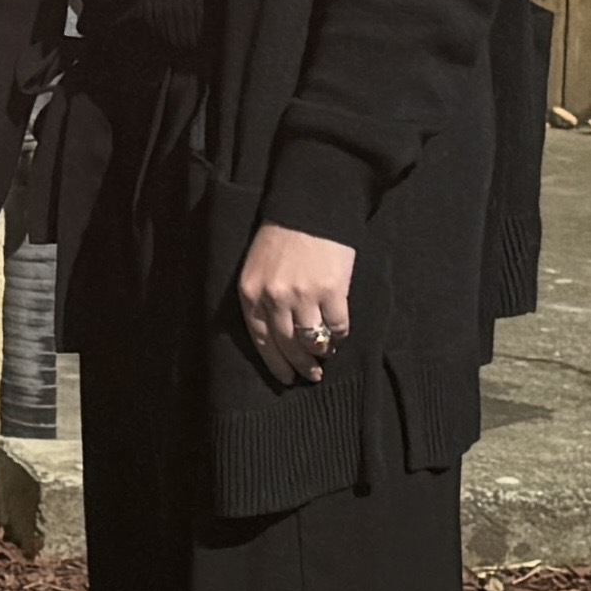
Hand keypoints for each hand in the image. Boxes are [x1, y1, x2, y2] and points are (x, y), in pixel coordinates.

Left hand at [235, 220, 357, 382]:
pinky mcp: (331, 291)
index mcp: (250, 294)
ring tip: (325, 356)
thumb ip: (260, 299)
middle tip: (311, 375)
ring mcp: (303, 296)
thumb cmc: (280, 240)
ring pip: (312, 341)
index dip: (275, 363)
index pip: (261, 341)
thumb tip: (276, 337)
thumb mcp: (255, 269)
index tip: (285, 378)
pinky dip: (339, 336)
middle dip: (300, 365)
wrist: (308, 211)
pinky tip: (339, 336)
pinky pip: (337, 327)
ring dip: (320, 353)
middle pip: (287, 346)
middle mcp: (274, 299)